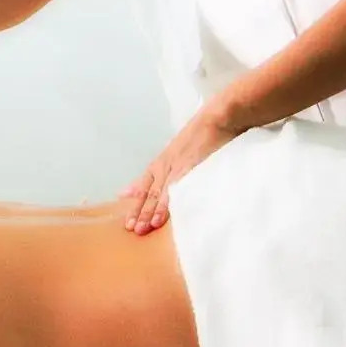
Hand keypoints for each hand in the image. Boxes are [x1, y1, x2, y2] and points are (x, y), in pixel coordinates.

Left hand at [122, 105, 242, 235]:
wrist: (219, 117)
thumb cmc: (206, 133)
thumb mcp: (183, 149)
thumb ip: (172, 165)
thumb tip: (166, 177)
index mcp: (164, 161)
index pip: (146, 183)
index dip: (137, 198)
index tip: (126, 213)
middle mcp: (166, 165)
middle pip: (149, 192)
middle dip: (140, 211)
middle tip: (131, 229)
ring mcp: (177, 167)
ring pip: (159, 194)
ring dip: (150, 212)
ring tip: (143, 228)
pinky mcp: (189, 169)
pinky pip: (176, 191)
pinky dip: (167, 205)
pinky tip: (161, 218)